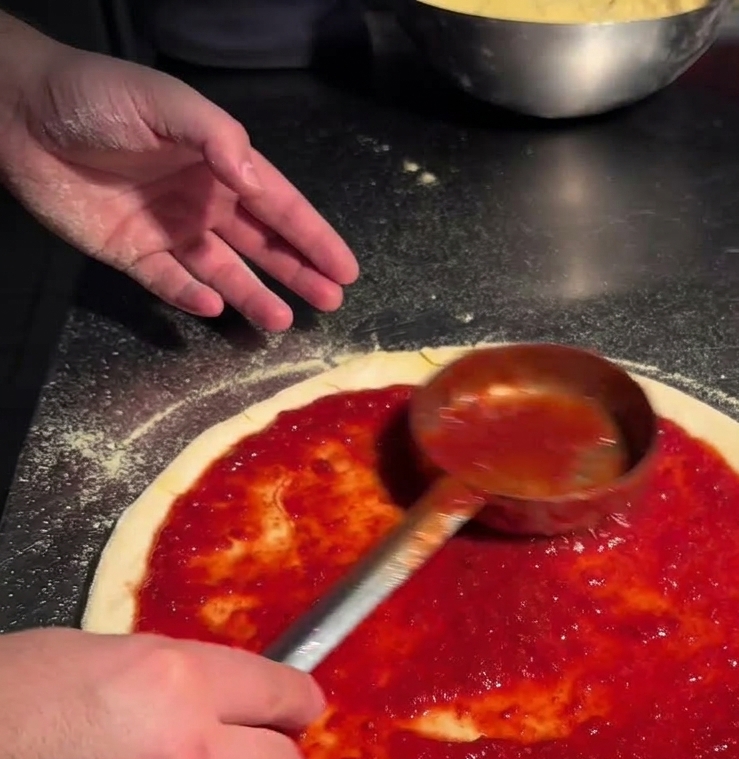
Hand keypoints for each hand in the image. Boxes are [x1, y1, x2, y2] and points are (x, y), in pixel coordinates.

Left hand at [0, 13, 357, 330]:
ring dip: (254, 294)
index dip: (314, 237)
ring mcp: (169, 230)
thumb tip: (256, 184)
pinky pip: (170, 282)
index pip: (279, 206)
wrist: (18, 112)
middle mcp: (203, 201)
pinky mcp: (132, 253)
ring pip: (224, 271)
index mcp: (219, 164)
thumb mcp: (167, 104)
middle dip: (298, 271)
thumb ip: (218, 140)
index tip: (346, 268)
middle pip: (262, 244)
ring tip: (284, 319)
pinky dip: (192, 296)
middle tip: (331, 301)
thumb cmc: (99, 98)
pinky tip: (215, 308)